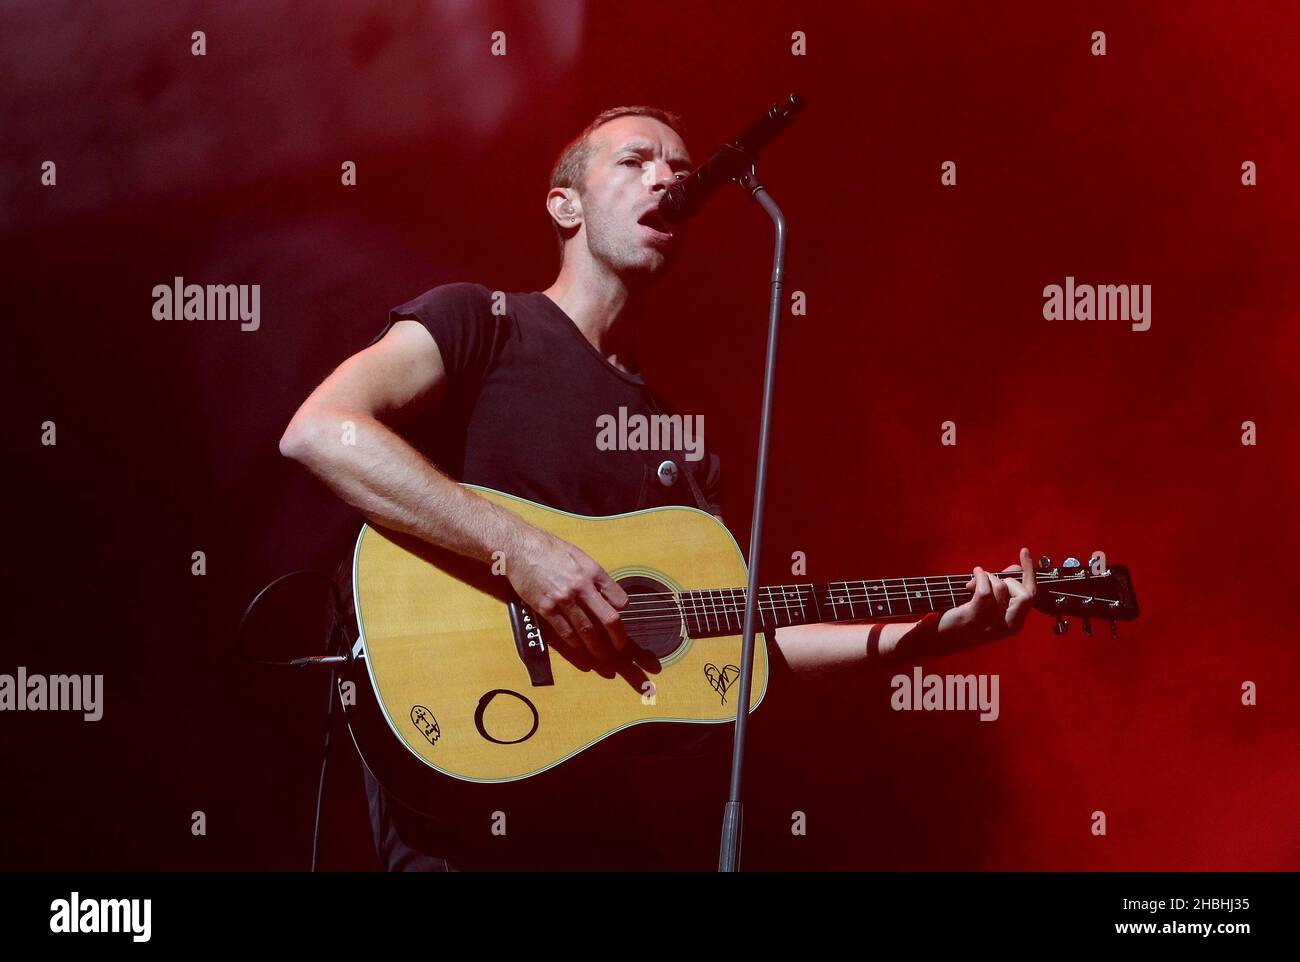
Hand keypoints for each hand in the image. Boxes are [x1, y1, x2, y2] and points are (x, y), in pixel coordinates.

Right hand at [503, 524, 629, 665]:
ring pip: (587, 630)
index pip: (619, 599)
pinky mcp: (546, 608)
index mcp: (593, 572)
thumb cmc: (549, 549)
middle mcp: (581, 587)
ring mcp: (564, 599)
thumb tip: (605, 593)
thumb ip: (593, 575)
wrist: (521, 548)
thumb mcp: (579, 555)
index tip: (620, 618)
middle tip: (620, 646)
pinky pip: (564, 631)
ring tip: (601, 654)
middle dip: (618, 637)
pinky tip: (579, 647)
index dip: (622, 612)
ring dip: (596, 646)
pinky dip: (574, 642)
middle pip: (608, 619)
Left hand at [938, 547, 1036, 645]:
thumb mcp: (990, 603)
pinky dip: (980, 578)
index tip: (1024, 552)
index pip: (1032, 595)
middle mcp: (1006, 626)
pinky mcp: (973, 618)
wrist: (939, 638)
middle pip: (1025, 594)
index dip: (1029, 572)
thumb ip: (1005, 587)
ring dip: (987, 577)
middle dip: (1007, 579)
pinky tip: (972, 579)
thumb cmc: (965, 617)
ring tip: (972, 583)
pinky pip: (985, 592)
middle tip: (989, 579)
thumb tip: (1017, 568)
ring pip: (1001, 588)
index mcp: (1014, 623)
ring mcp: (991, 624)